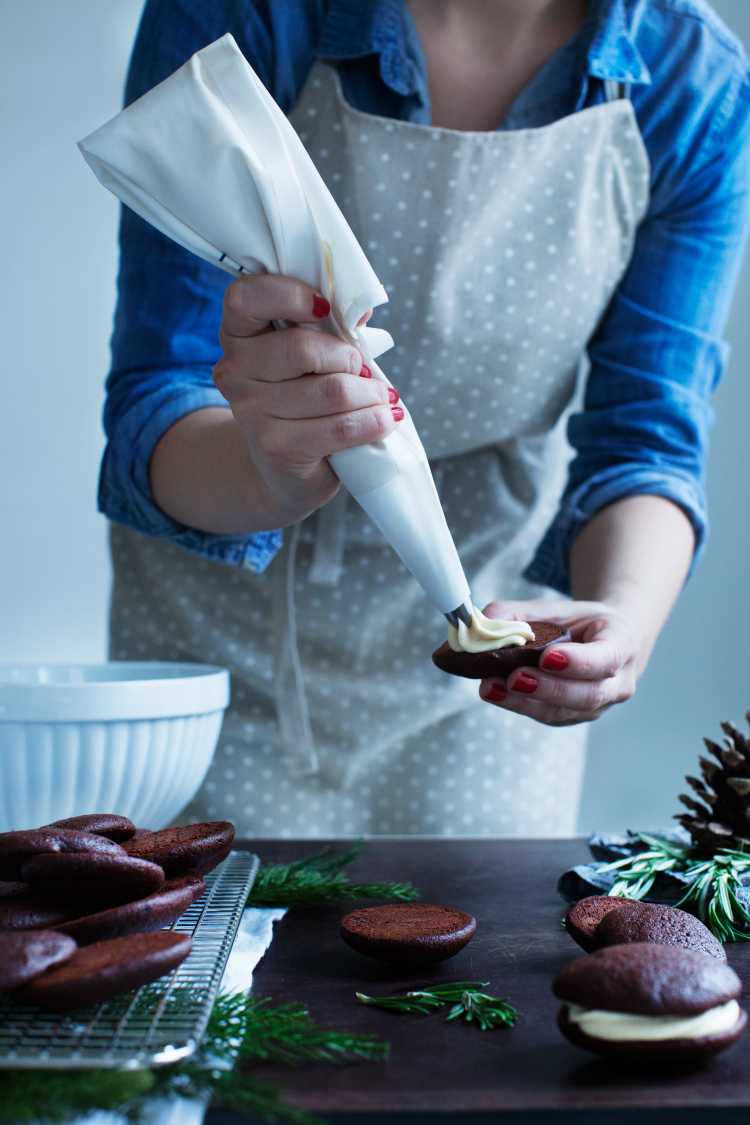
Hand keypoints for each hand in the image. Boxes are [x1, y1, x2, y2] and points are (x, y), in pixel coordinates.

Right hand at [213, 274, 400, 520]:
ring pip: (332, 391)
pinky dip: (373, 422)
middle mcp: (235, 371)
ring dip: (370, 394)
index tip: (323, 306)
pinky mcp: (277, 447)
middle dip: (349, 358)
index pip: (247, 298)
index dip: (289, 295)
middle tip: (364, 370)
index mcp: (238, 333)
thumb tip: (360, 308)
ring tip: (382, 398)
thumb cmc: (303, 393)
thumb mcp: (311, 351)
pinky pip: (340, 428)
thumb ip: (330, 323)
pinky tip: (385, 420)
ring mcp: (251, 412)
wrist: (285, 464)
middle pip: (302, 349)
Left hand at [477, 598, 638, 725]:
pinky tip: (496, 693)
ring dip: (525, 702)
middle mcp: (617, 682)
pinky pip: (548, 716)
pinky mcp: (574, 716)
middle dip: (547, 689)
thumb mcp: (557, 608)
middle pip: (587, 694)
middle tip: (513, 677)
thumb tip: (484, 620)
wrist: (602, 643)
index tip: (547, 657)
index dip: (578, 662)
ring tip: (492, 688)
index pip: (607, 658)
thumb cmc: (580, 624)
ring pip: (565, 712)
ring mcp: (599, 706)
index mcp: (622, 644)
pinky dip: (519, 705)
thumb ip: (519, 613)